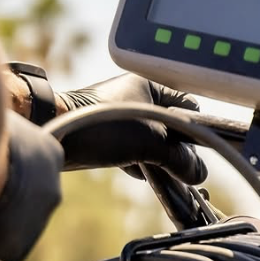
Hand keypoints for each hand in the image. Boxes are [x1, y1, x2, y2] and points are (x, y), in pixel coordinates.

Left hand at [56, 73, 206, 183]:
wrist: (57, 132)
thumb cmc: (104, 125)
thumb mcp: (150, 141)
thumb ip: (179, 157)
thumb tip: (200, 174)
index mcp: (150, 85)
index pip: (187, 105)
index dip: (196, 128)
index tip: (202, 151)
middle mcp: (136, 95)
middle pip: (170, 125)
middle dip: (177, 149)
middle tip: (187, 170)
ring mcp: (121, 114)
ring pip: (152, 139)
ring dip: (160, 158)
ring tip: (170, 176)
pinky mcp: (108, 133)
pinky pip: (134, 148)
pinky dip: (142, 162)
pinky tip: (146, 176)